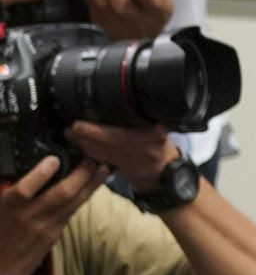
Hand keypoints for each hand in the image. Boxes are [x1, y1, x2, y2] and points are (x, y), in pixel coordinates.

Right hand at [0, 156, 107, 274]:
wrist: (0, 271)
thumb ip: (14, 191)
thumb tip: (38, 168)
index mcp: (8, 209)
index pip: (24, 190)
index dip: (41, 173)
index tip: (54, 159)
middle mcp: (29, 218)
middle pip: (61, 194)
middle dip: (81, 174)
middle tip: (92, 158)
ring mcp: (45, 228)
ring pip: (74, 202)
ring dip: (92, 183)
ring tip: (103, 168)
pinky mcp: (55, 234)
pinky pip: (73, 211)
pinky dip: (85, 196)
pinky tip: (94, 185)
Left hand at [65, 121, 179, 191]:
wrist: (165, 169)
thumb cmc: (158, 142)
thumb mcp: (158, 125)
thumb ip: (141, 118)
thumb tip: (115, 103)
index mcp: (152, 134)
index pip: (119, 135)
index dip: (96, 131)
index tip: (78, 125)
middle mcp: (143, 149)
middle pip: (107, 145)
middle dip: (85, 137)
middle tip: (70, 128)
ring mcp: (135, 162)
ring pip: (102, 154)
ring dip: (84, 145)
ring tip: (71, 135)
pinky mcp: (125, 171)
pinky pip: (103, 161)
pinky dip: (90, 154)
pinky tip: (81, 147)